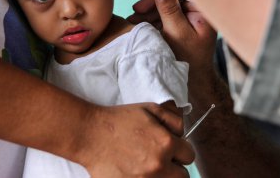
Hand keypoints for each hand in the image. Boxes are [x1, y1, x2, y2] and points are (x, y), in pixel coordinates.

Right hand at [77, 103, 193, 176]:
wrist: (91, 134)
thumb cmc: (119, 120)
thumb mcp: (150, 109)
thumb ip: (174, 120)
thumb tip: (183, 134)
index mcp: (166, 143)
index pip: (189, 155)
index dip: (181, 151)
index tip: (173, 150)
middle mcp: (158, 165)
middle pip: (182, 176)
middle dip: (175, 168)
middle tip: (161, 160)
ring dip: (162, 176)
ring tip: (149, 167)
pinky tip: (137, 173)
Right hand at [128, 0, 216, 70]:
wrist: (194, 82)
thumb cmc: (190, 60)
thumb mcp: (177, 33)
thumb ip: (169, 10)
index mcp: (202, 10)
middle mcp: (196, 10)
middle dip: (153, 2)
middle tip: (137, 9)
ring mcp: (187, 17)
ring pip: (165, 6)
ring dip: (148, 11)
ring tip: (133, 19)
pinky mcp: (179, 24)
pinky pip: (163, 15)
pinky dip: (150, 18)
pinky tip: (138, 22)